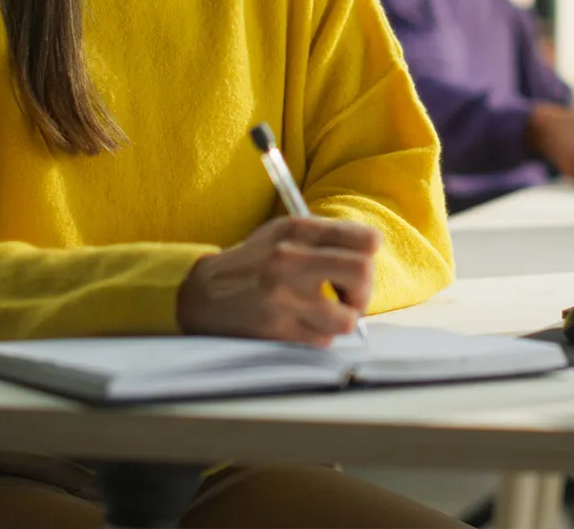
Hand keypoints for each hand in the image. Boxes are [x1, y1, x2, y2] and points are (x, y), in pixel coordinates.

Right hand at [176, 217, 377, 346]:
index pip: (365, 239)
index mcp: (297, 232)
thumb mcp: (283, 234)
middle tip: (350, 298)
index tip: (362, 262)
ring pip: (347, 318)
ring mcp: (285, 298)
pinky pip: (323, 341)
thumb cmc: (253, 263)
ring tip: (324, 315)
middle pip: (363, 274)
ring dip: (341, 321)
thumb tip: (370, 251)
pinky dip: (319, 337)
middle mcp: (292, 260)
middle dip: (363, 291)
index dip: (370, 254)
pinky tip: (300, 326)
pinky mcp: (278, 330)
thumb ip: (324, 238)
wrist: (203, 295)